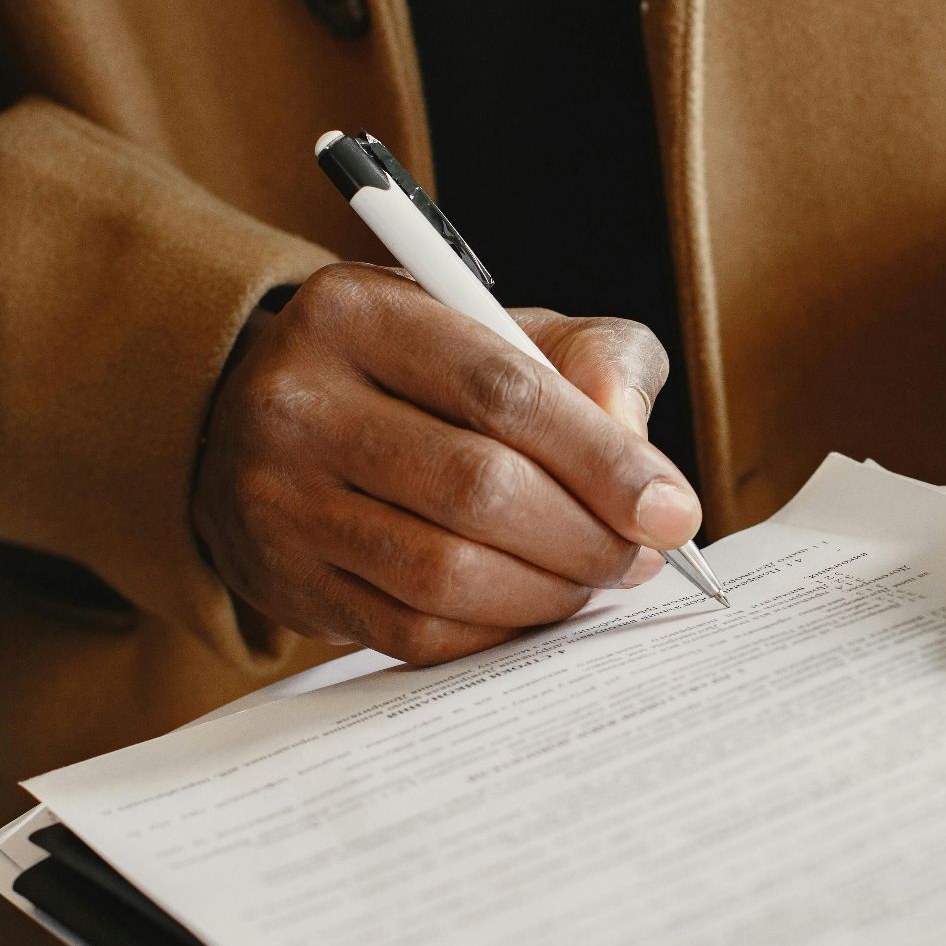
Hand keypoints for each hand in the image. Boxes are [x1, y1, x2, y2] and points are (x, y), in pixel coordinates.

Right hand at [194, 263, 694, 663]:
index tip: (671, 510)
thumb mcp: (508, 328)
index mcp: (358, 313)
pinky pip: (413, 632)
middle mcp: (299, 402)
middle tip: (638, 556)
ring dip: (548, 593)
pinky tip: (531, 609)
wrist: (274, 422)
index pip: (503, 392)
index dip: (602, 460)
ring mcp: (278, 501)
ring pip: (446, 573)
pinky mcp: (286, 582)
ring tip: (593, 581)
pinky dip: (496, 631)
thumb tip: (646, 473)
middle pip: (478, 488)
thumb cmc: (425, 375)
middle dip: (585, 537)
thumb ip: (598, 364)